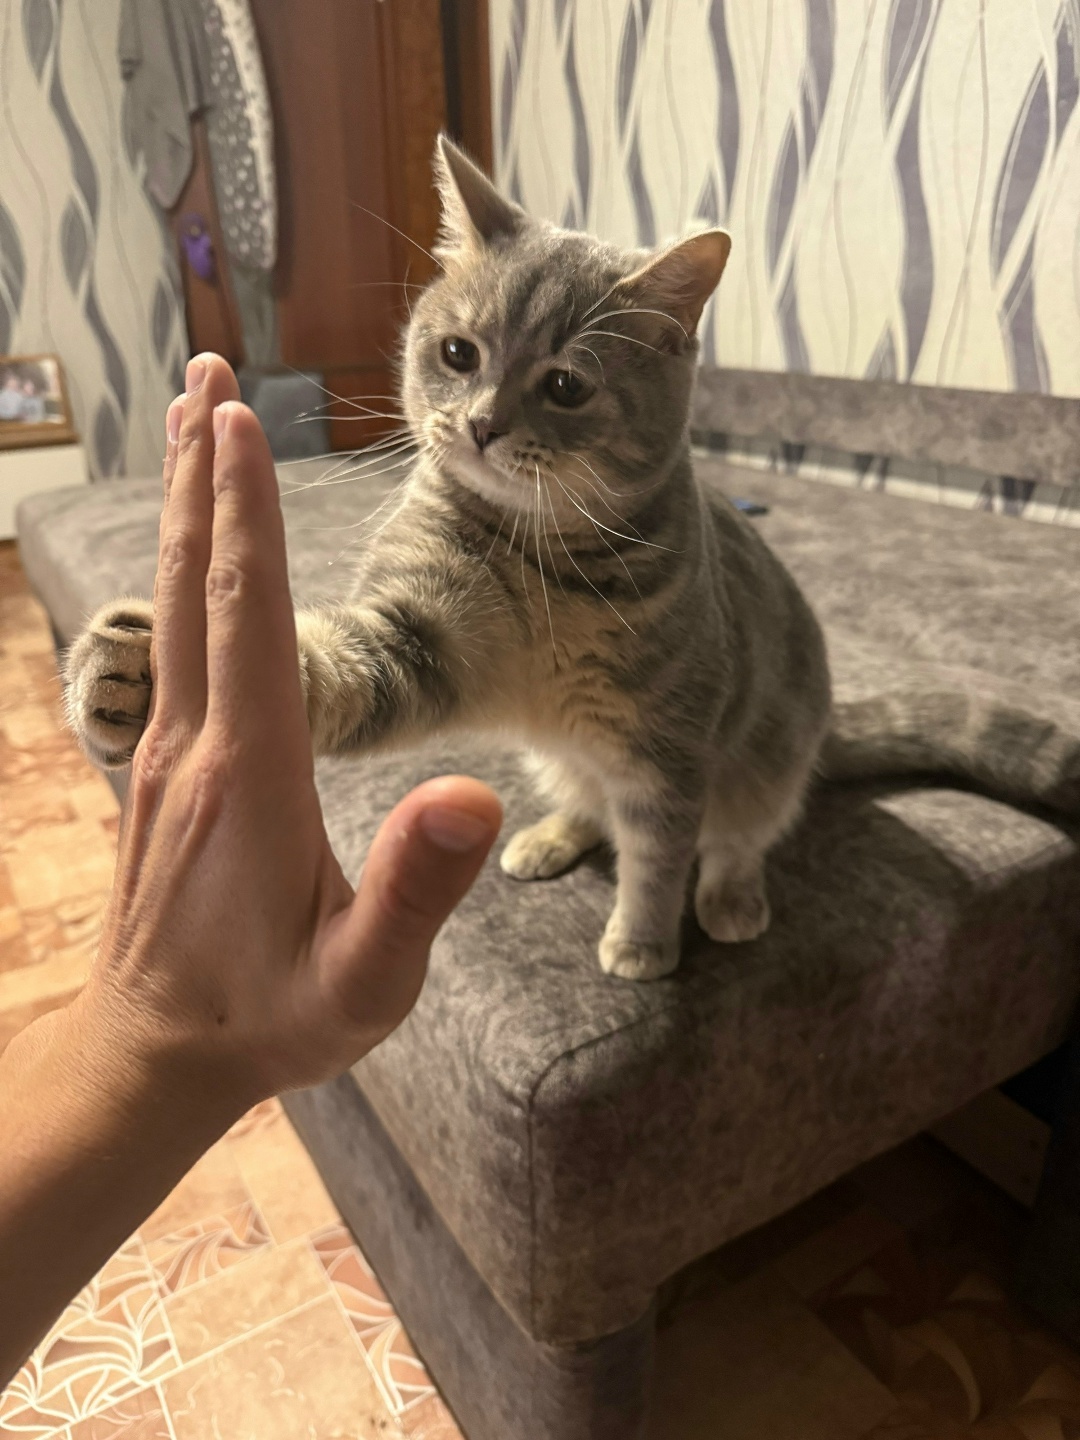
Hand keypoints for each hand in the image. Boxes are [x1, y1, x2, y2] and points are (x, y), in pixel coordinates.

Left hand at [74, 353, 501, 1111]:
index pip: (251, 618)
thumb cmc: (269, 1020)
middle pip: (197, 584)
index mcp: (251, 775)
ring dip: (183, 507)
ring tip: (187, 422)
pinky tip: (195, 549)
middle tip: (205, 375)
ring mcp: (168, 752)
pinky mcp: (164, 767)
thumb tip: (474, 797)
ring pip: (174, 603)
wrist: (155, 1058)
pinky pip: (174, 640)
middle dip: (201, 474)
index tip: (238, 418)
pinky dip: (183, 569)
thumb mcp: (363, 983)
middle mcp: (196, 744)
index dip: (248, 516)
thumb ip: (418, 892)